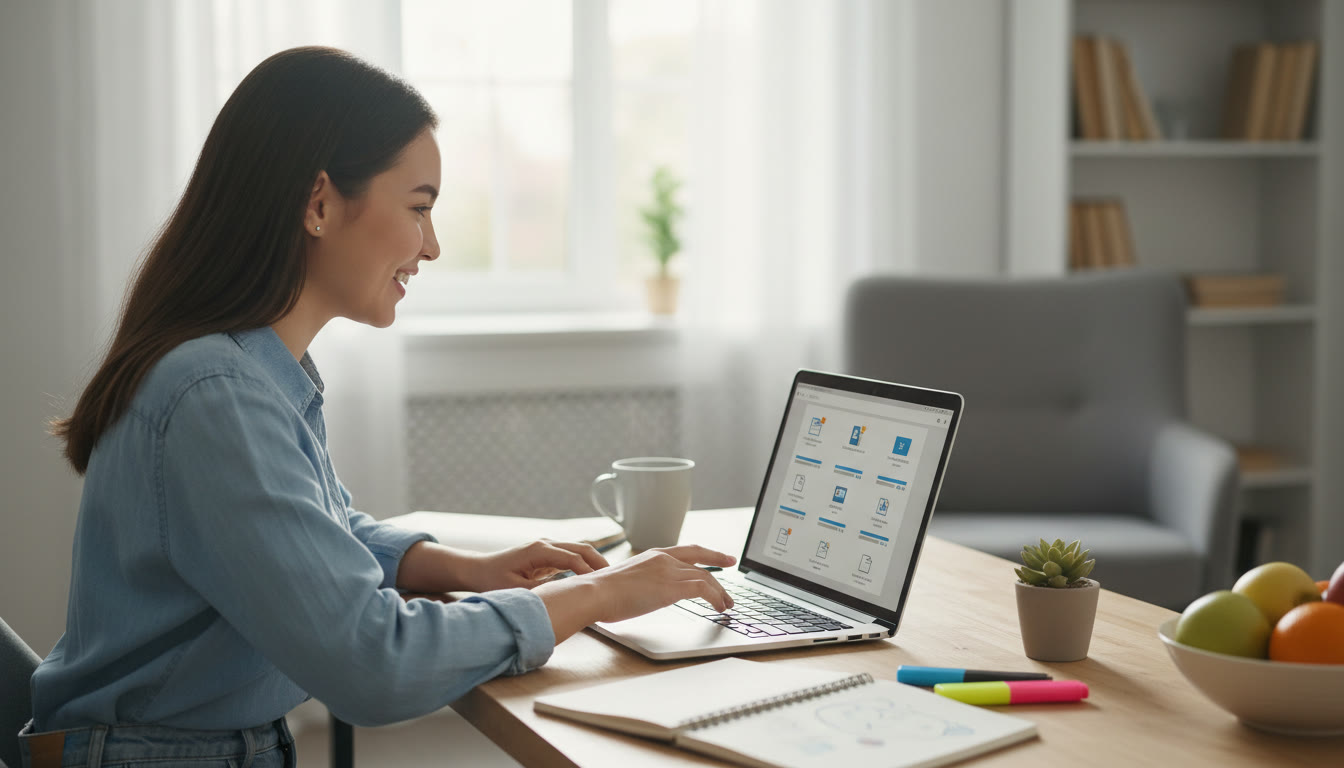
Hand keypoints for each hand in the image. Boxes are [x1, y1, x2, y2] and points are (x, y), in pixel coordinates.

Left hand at [394, 539, 605, 593]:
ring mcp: (548, 548)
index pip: (574, 558)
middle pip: (582, 548)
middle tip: (616, 582)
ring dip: (596, 564)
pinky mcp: (548, 555)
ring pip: (580, 551)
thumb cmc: (492, 579)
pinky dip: (586, 566)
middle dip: (601, 564)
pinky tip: (595, 582)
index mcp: (539, 550)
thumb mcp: (516, 590)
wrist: (477, 569)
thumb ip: (541, 593)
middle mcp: (546, 544)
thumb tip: (562, 599)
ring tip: (611, 582)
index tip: (603, 587)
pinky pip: (572, 557)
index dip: (590, 572)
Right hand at [535, 544, 736, 641]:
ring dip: (720, 592)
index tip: (717, 556)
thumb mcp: (626, 582)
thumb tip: (644, 595)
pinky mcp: (672, 587)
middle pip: (700, 559)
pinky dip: (715, 598)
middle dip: (719, 561)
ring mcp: (668, 571)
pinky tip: (719, 608)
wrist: (595, 592)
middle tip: (732, 565)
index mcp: (652, 555)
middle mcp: (663, 559)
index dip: (705, 553)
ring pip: (706, 577)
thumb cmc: (601, 593)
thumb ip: (641, 583)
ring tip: (727, 604)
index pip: (686, 551)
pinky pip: (703, 589)